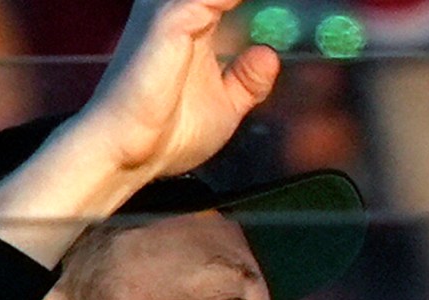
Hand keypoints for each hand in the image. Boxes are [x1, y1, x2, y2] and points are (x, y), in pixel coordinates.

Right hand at [72, 0, 279, 180]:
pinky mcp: (170, 20)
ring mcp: (171, 10)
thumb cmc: (165, 133)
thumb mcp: (225, 106)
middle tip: (298, 7)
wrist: (130, 154)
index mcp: (193, 22)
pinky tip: (253, 5)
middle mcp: (179, 9)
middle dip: (255, 0)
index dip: (256, 4)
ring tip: (294, 6)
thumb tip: (269, 54)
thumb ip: (248, 80)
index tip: (295, 9)